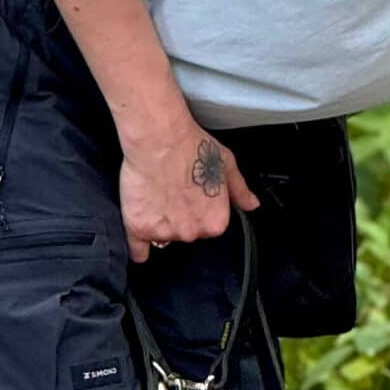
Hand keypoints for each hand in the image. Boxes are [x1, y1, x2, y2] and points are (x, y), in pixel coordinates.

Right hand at [118, 120, 259, 262]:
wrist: (159, 139)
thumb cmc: (192, 147)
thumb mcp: (227, 165)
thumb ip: (239, 190)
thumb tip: (251, 205)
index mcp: (215, 221)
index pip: (208, 228)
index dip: (200, 212)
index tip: (193, 199)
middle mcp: (192, 232)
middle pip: (185, 234)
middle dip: (180, 218)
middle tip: (174, 193)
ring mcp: (164, 232)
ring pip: (162, 237)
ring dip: (159, 223)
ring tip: (157, 196)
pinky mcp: (138, 227)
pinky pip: (137, 251)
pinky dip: (138, 247)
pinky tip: (140, 241)